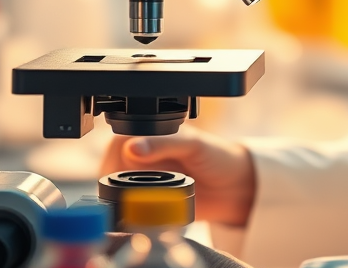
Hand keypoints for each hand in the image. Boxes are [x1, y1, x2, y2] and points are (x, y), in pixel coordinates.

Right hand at [100, 125, 255, 227]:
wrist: (236, 187)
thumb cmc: (218, 156)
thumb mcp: (193, 144)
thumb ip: (163, 143)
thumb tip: (132, 148)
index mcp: (149, 134)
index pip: (117, 144)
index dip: (115, 158)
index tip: (120, 170)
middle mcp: (143, 157)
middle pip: (112, 170)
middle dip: (119, 181)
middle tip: (137, 189)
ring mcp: (145, 181)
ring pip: (119, 191)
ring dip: (127, 198)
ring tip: (146, 200)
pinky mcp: (150, 203)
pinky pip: (132, 210)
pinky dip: (135, 212)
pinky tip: (148, 210)